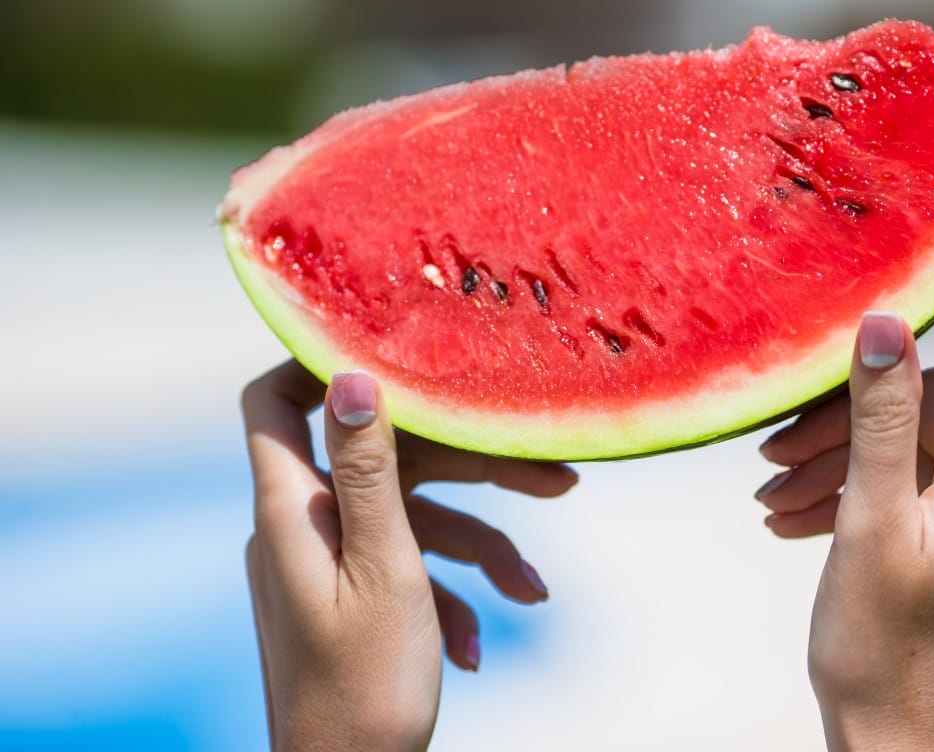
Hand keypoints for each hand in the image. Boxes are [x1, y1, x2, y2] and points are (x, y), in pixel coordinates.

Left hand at [242, 362, 575, 749]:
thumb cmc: (362, 687)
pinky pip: (406, 566)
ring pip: (412, 517)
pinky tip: (480, 642)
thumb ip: (369, 471)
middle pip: (386, 458)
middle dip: (472, 469)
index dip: (319, 362)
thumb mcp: (385, 567)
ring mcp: (327, 561)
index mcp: (294, 508)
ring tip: (533, 590)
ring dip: (479, 547)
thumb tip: (352, 377)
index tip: (398, 350)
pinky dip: (449, 590)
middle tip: (555, 480)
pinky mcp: (349, 595)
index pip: (274, 403)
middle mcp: (304, 524)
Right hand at [757, 284, 933, 750]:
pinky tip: (797, 523)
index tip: (929, 288)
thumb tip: (888, 323)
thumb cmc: (882, 646)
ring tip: (772, 498)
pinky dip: (864, 498)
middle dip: (854, 417)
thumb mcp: (870, 521)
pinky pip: (921, 499)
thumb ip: (882, 418)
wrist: (901, 748)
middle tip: (775, 452)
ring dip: (845, 464)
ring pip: (920, 459)